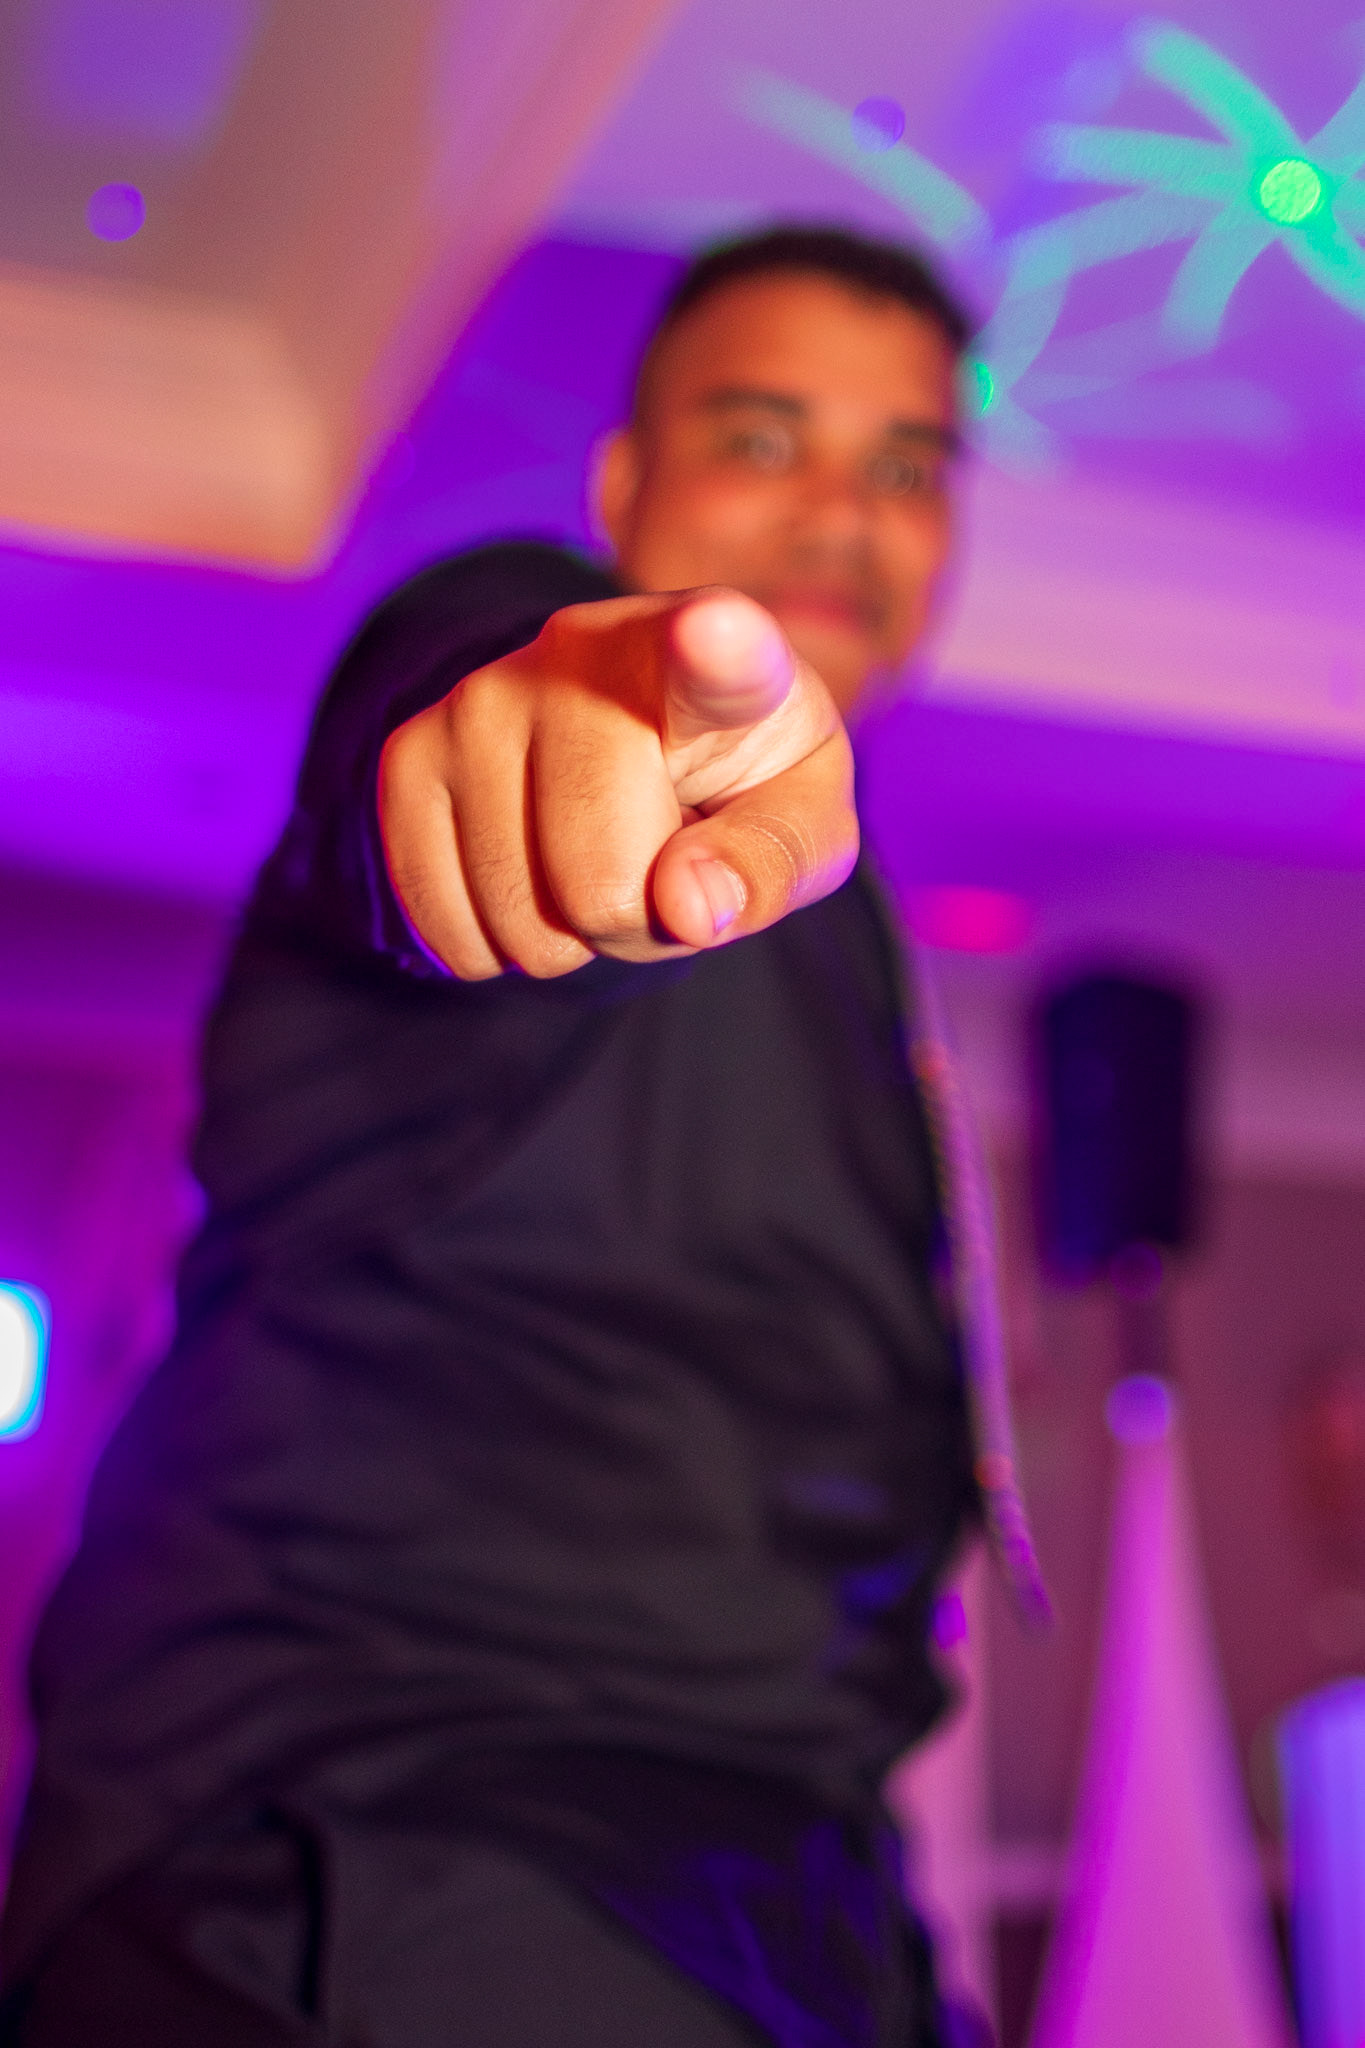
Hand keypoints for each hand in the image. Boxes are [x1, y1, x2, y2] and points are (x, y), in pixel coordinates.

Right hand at [377, 588, 857, 978]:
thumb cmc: (738, 778)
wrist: (630, 737)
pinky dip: (493, 946)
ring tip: (596, 855)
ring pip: (519, 917)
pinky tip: (529, 876)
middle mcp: (581, 654)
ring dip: (567, 938)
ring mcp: (478, 699)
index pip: (720, 658)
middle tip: (660, 867)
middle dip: (638, 922)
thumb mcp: (801, 820)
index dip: (719, 649)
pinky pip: (445, 925)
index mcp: (710, 660)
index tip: (718, 631)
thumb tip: (688, 909)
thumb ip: (771, 864)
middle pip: (601, 882)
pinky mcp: (408, 753)